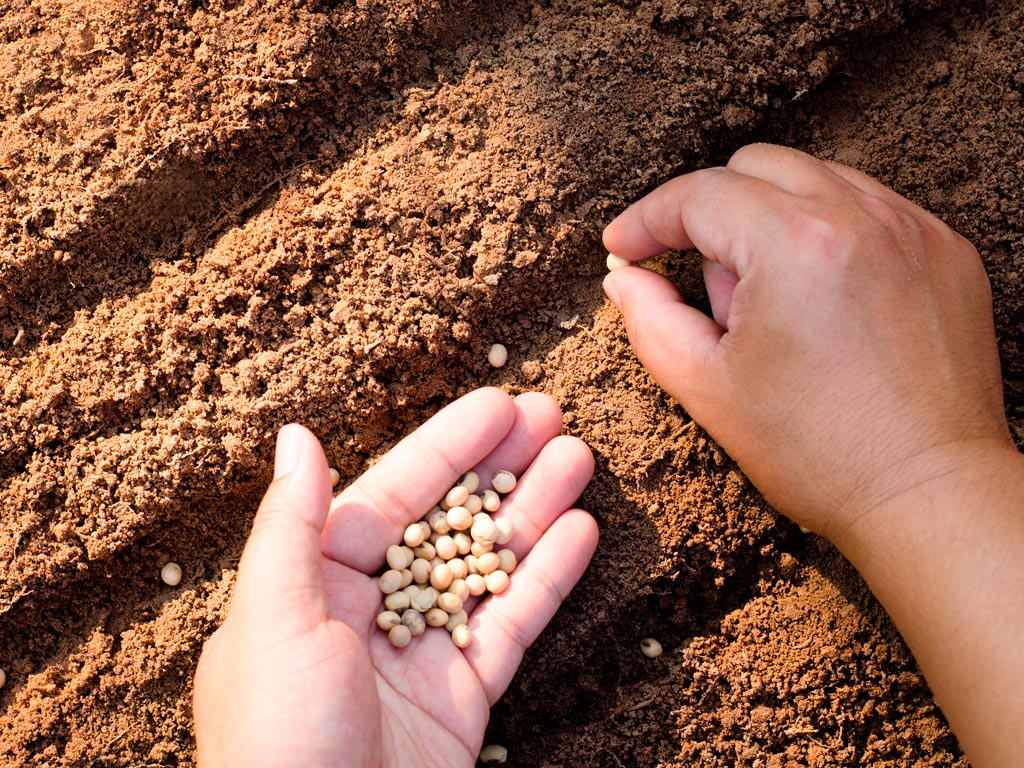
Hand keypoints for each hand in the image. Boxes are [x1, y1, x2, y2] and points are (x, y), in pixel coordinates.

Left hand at [193, 387, 597, 767]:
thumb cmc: (274, 739)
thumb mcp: (272, 619)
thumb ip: (292, 525)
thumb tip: (296, 435)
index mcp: (317, 582)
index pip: (392, 495)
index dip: (448, 447)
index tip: (499, 404)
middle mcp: (371, 608)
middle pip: (448, 519)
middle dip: (500, 467)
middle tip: (553, 415)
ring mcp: (421, 650)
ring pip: (487, 563)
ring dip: (534, 509)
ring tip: (579, 455)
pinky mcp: (462, 694)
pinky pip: (510, 624)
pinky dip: (547, 579)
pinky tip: (581, 531)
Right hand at [602, 143, 1012, 541]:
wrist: (927, 494)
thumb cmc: (818, 451)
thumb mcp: (706, 386)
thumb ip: (651, 318)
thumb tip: (627, 280)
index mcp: (793, 244)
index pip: (697, 195)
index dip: (646, 219)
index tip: (623, 247)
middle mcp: (860, 216)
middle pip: (755, 167)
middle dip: (709, 210)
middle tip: (698, 279)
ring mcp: (913, 229)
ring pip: (814, 178)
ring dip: (770, 217)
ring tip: (768, 300)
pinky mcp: (946, 251)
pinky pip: (870, 208)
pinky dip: (829, 232)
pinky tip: (820, 296)